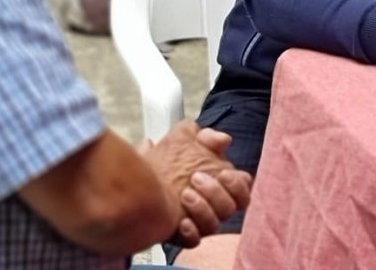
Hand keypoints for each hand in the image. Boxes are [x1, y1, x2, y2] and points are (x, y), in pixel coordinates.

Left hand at [142, 120, 251, 245]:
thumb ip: (205, 135)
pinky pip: (194, 240)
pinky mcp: (182, 234)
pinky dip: (190, 231)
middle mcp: (211, 204)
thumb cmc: (163, 160)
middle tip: (196, 178)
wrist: (134, 177)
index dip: (238, 184)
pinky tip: (181, 220)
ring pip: (214, 224)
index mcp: (217, 183)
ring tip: (184, 194)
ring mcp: (197, 220)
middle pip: (230, 207)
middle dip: (216, 193)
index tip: (224, 173)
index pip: (242, 190)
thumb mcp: (182, 138)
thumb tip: (224, 139)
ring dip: (202, 208)